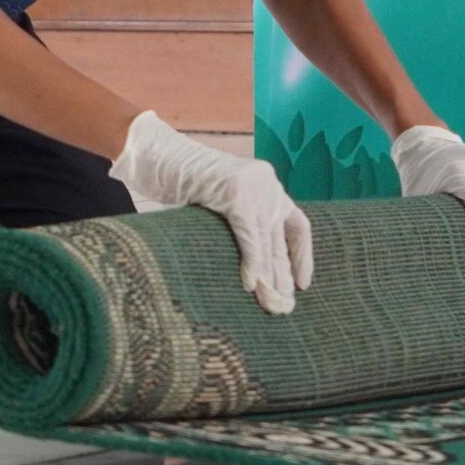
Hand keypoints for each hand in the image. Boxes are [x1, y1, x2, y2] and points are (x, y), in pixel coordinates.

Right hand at [110, 111, 312, 312]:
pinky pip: (249, 234)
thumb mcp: (222, 205)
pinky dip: (251, 260)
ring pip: (266, 240)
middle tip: (284, 307)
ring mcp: (253, 186)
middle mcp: (267, 183)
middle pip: (280, 239)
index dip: (302, 256)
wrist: (162, 157)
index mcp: (267, 185)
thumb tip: (256, 273)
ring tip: (271, 304)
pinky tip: (249, 283)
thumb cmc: (186, 184)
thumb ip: (242, 226)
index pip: (297, 224)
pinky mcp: (236, 192)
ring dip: (269, 276)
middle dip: (282, 275)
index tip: (302, 284)